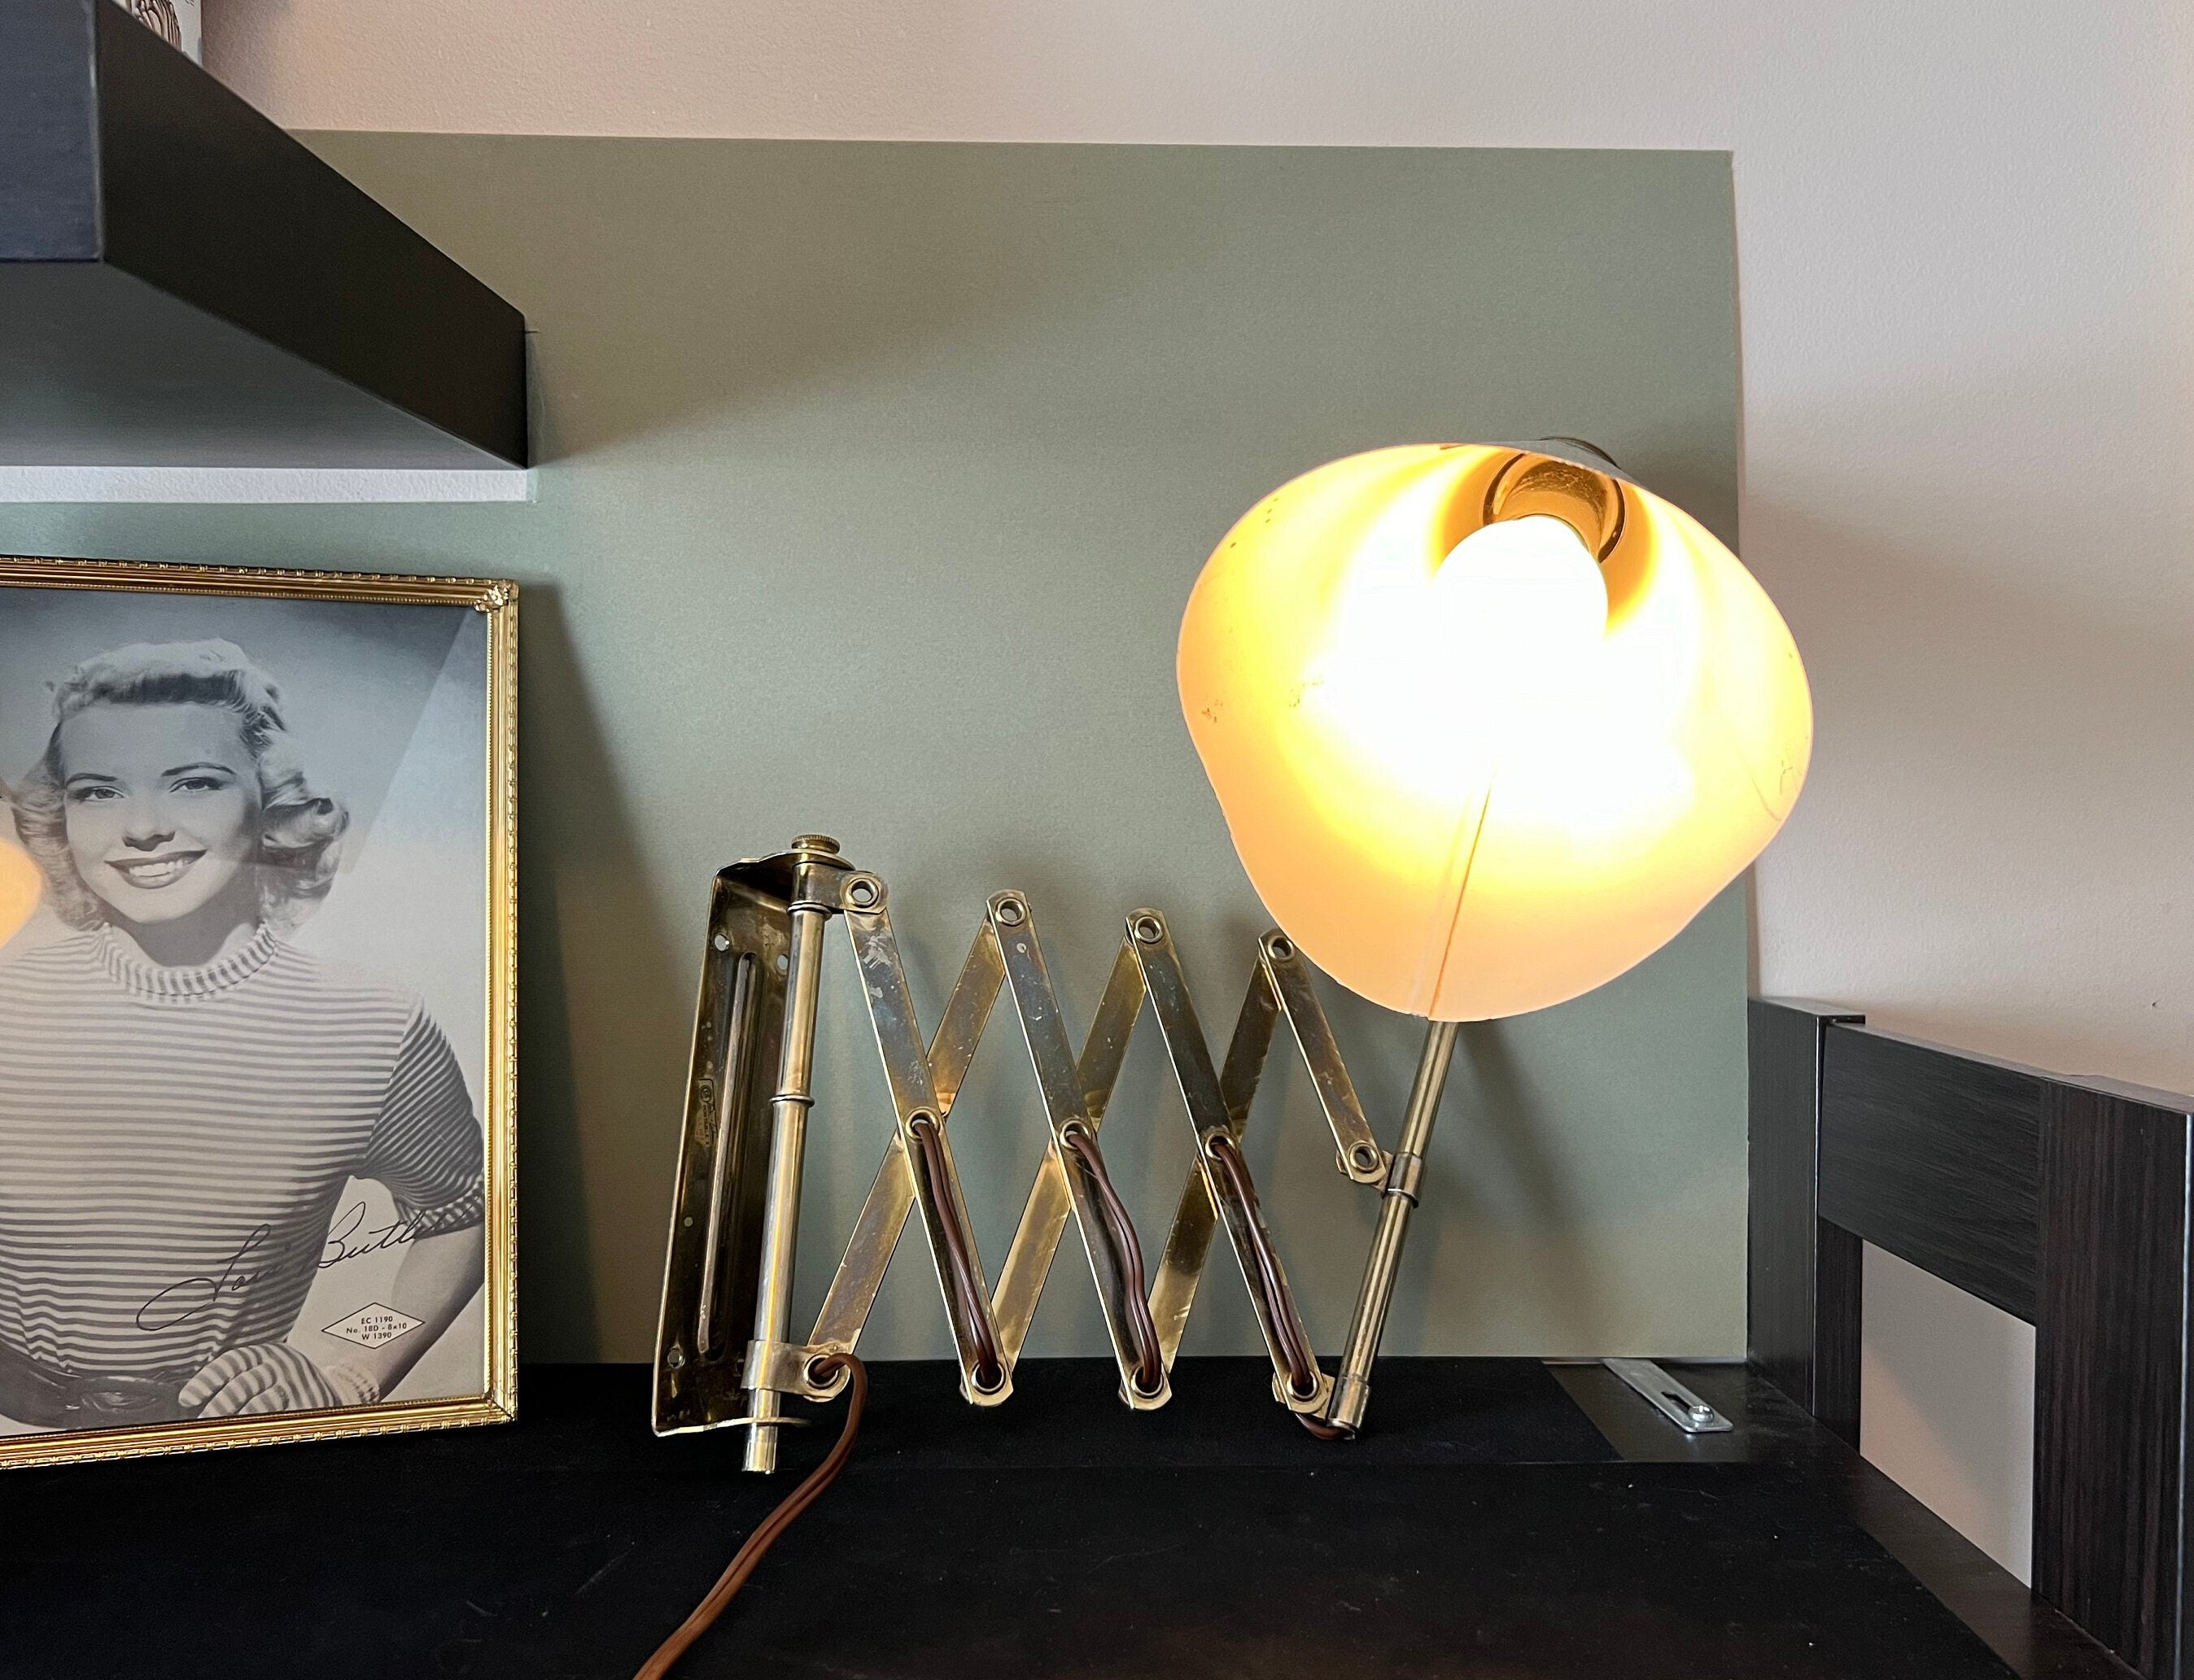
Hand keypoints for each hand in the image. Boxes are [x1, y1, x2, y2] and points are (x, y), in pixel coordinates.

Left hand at [179, 1344, 376, 1417]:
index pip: (232, 1362)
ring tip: (222, 1432)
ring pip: (261, 1403)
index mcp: (266, 1354)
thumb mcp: (266, 1368)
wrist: (335, 1386)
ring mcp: (295, 1387)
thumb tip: (190, 1400)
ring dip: (237, 1419)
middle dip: (220, 1404)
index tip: (188, 1399)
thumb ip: (237, 1377)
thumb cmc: (285, 1381)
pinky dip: (260, 1427)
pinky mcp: (306, 1406)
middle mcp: (281, 1367)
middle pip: (244, 1384)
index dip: (208, 1380)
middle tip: (204, 1420)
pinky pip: (280, 1418)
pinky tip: (247, 1436)